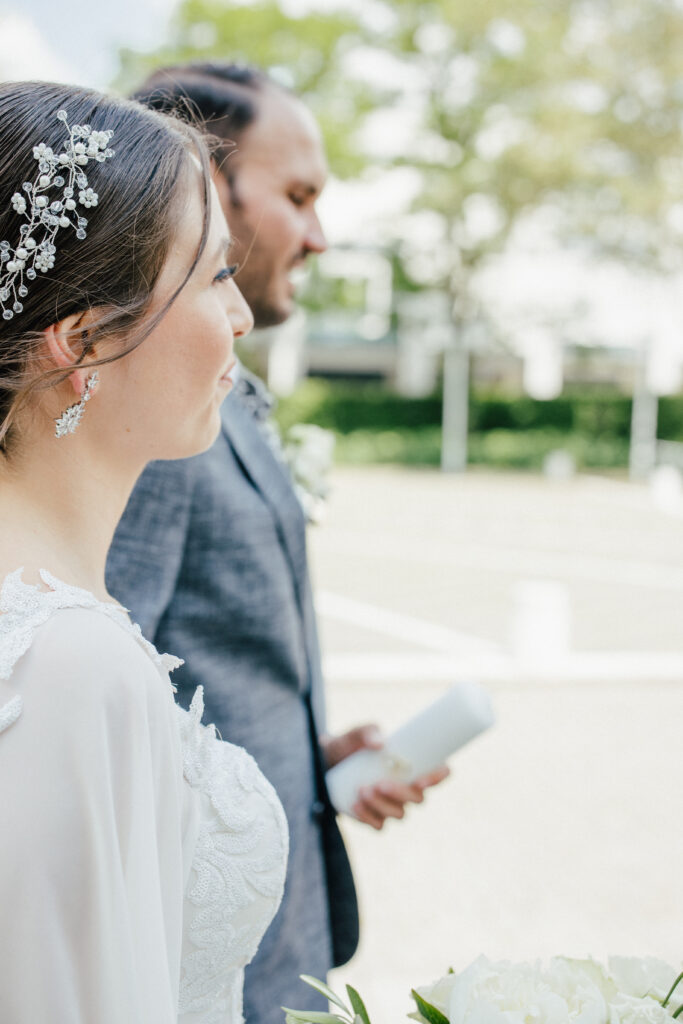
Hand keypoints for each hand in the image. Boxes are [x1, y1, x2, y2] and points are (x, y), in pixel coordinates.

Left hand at [320, 724, 449, 830]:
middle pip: (419, 799)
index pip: (437, 773)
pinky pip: (379, 824)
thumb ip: (368, 732)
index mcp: (410, 765)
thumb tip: (380, 743)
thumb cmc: (349, 745)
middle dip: (402, 794)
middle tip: (380, 784)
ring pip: (399, 814)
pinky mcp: (374, 816)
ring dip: (382, 804)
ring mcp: (391, 804)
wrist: (324, 762)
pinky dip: (368, 816)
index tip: (421, 779)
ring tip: (362, 789)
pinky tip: (355, 804)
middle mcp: (406, 787)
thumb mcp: (356, 734)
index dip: (437, 778)